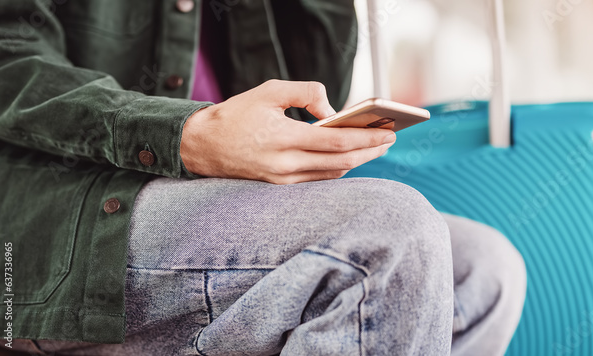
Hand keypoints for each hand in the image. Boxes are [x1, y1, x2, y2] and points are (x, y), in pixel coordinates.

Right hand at [180, 80, 395, 183]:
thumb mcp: (269, 91)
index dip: (367, 139)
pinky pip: (318, 180)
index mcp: (283, 138)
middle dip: (370, 151)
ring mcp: (283, 179)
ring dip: (358, 162)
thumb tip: (334, 111)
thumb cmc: (237, 114)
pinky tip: (351, 158)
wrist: (201, 145)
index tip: (388, 132)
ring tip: (376, 147)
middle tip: (390, 140)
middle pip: (341, 162)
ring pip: (332, 174)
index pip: (337, 142)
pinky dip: (339, 169)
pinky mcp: (280, 186)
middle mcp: (285, 164)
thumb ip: (305, 93)